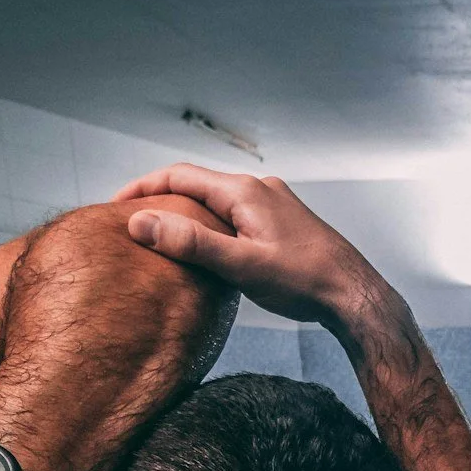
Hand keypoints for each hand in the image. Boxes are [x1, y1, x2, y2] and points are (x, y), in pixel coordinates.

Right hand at [113, 164, 387, 331]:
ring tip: (162, 235)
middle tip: (133, 223)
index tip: (115, 207)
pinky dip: (211, 223)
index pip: (180, 175)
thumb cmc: (305, 282)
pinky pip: (236, 213)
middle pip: (197, 184)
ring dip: (187, 211)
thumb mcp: (241, 266)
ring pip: (218, 199)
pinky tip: (206, 247)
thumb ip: (191, 243)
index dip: (143, 188)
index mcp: (245, 192)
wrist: (355, 296)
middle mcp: (259, 188)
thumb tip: (141, 223)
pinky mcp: (282, 222)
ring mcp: (273, 203)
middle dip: (162, 198)